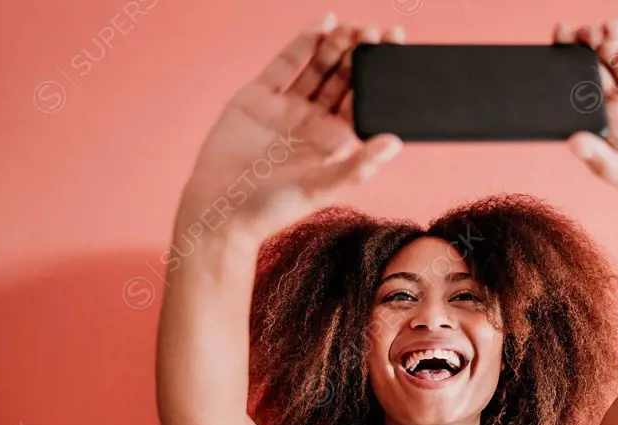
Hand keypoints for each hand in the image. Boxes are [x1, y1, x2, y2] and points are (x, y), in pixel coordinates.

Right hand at [178, 13, 404, 240]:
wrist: (219, 209)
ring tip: (355, 27)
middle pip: (344, 81)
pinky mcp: (259, 97)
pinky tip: (325, 23)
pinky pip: (286, 64)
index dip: (380, 79)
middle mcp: (315, 123)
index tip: (397, 51)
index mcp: (335, 144)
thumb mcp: (320, 187)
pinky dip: (304, 42)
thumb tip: (393, 144)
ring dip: (337, 46)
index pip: (365, 104)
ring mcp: (287, 108)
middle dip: (361, 56)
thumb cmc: (272, 209)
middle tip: (377, 30)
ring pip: (319, 68)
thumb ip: (356, 166)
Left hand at [557, 21, 617, 233]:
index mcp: (606, 129)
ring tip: (611, 29)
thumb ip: (604, 159)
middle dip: (586, 46)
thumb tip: (571, 140)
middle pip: (595, 70)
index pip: (577, 93)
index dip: (566, 68)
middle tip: (586, 31)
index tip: (560, 48)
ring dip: (612, 40)